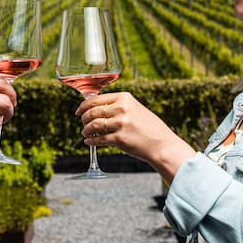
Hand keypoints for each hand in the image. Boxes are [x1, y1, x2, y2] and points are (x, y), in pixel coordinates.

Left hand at [76, 92, 194, 182]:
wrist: (162, 145)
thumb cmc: (150, 128)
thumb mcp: (136, 109)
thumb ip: (119, 106)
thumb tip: (97, 108)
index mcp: (125, 98)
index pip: (96, 99)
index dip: (84, 106)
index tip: (79, 111)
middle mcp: (122, 109)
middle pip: (92, 112)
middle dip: (84, 118)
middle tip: (82, 123)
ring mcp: (120, 124)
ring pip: (93, 125)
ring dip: (86, 130)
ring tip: (85, 133)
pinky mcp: (120, 139)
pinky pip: (99, 139)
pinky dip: (91, 141)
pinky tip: (89, 141)